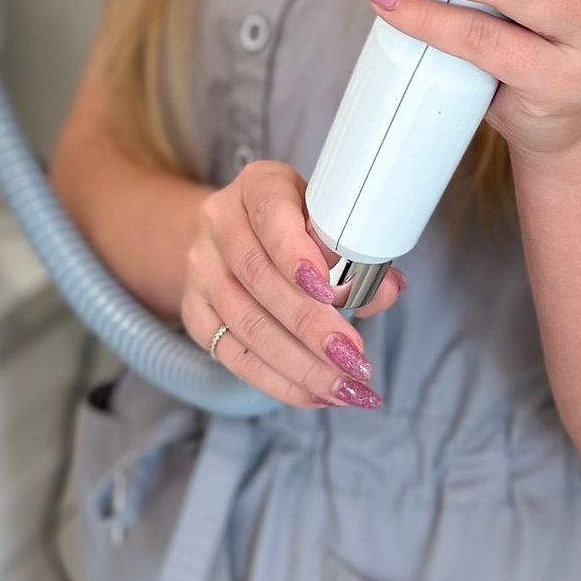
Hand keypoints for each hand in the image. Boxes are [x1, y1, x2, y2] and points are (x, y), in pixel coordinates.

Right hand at [180, 160, 402, 409]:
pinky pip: (232, 354)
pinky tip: (314, 395)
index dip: (297, 253)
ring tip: (344, 389)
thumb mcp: (329, 221)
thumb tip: (386, 290)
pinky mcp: (194, 310)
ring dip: (300, 365)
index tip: (330, 291)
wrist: (236, 234)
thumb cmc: (300, 226)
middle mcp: (220, 221)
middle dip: (311, 326)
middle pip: (259, 278)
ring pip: (246, 324)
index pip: (271, 214)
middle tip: (354, 360)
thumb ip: (358, 253)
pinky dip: (277, 381)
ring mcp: (201, 268)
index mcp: (258, 185)